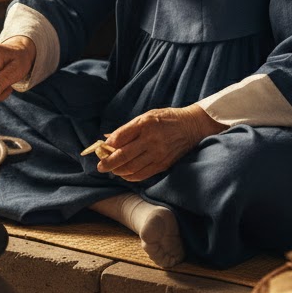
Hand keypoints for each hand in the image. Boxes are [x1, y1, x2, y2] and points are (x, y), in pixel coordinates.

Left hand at [96, 104, 220, 181]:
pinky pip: (143, 174)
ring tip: (112, 170)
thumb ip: (127, 128)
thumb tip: (107, 138)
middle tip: (100, 167)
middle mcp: (151, 139)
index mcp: (145, 124)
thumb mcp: (146, 116)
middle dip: (109, 163)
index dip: (109, 144)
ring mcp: (158, 153)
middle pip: (124, 155)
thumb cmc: (166, 119)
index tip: (101, 148)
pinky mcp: (163, 164)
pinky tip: (125, 174)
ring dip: (118, 171)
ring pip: (132, 167)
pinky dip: (131, 176)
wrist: (191, 126)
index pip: (121, 136)